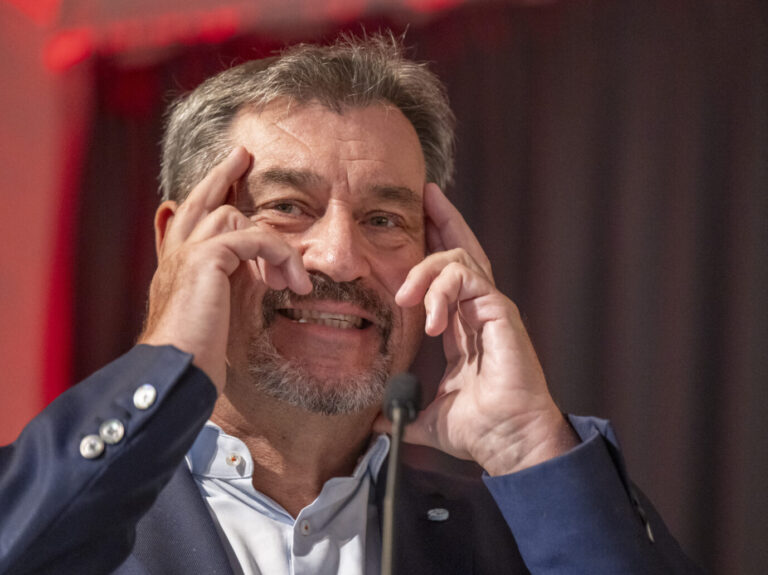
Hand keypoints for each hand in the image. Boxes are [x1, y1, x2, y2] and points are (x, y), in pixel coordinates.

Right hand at [138, 147, 311, 392]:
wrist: (176, 371)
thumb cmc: (195, 354)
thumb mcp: (213, 315)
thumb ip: (223, 290)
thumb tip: (249, 279)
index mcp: (177, 265)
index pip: (190, 218)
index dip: (208, 194)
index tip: (227, 178)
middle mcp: (176, 253)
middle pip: (200, 198)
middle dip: (223, 174)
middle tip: (243, 155)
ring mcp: (188, 253)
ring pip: (235, 217)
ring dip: (275, 246)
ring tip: (296, 281)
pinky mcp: (206, 259)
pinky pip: (253, 239)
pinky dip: (279, 256)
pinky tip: (292, 283)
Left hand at [374, 184, 577, 474]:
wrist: (509, 443)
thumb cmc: (480, 429)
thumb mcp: (428, 416)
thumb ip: (402, 410)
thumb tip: (374, 421)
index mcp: (464, 326)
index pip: (448, 276)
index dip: (434, 247)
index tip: (416, 222)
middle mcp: (479, 311)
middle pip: (463, 251)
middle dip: (443, 220)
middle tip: (425, 194)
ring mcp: (492, 309)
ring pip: (461, 260)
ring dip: (427, 270)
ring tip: (404, 297)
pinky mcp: (501, 312)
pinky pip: (469, 280)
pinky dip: (443, 291)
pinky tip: (429, 319)